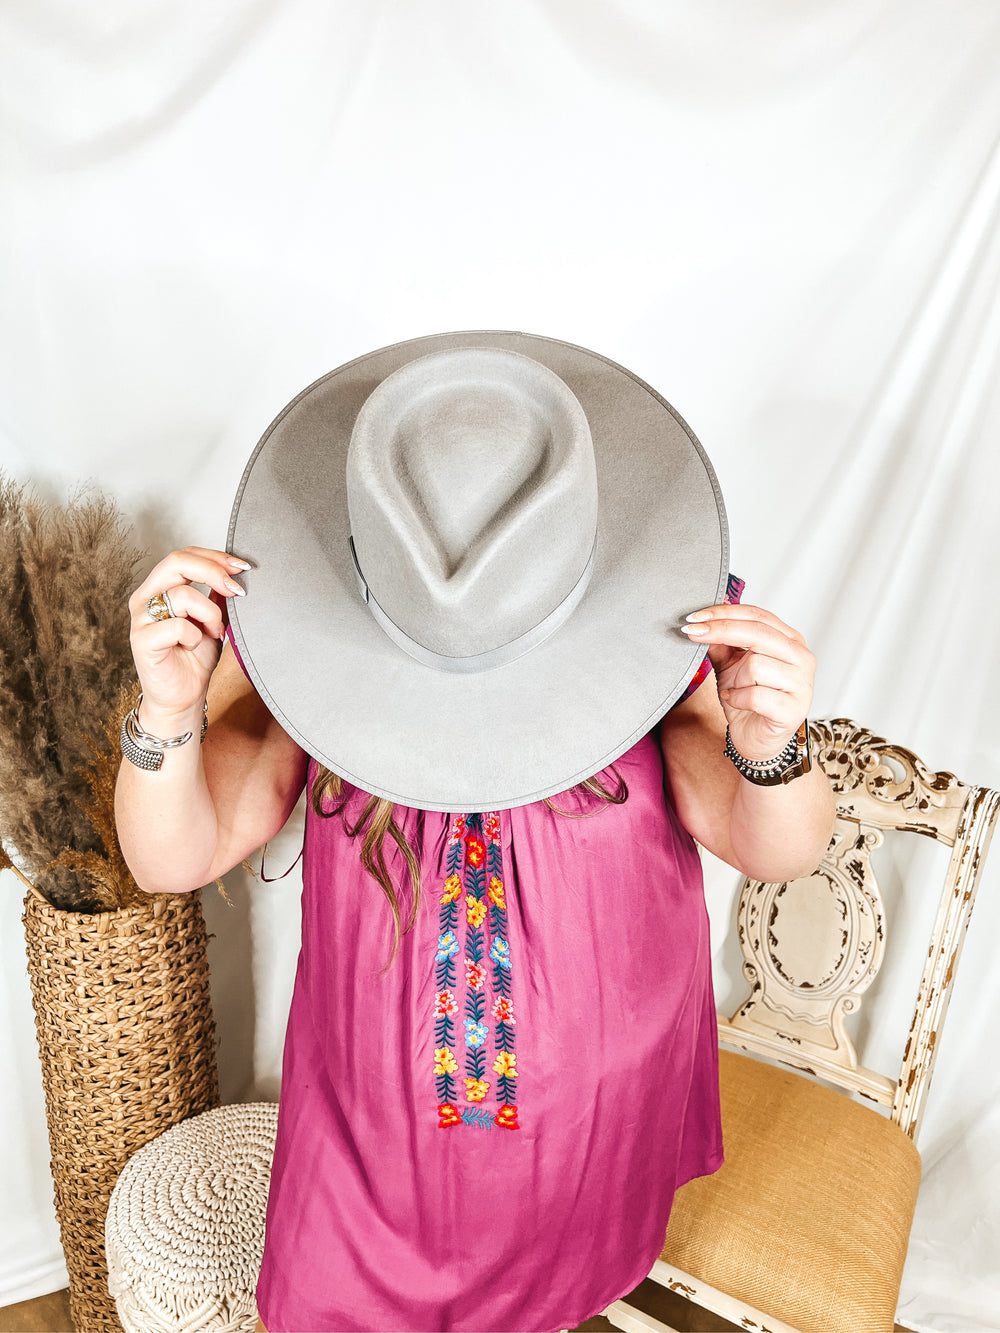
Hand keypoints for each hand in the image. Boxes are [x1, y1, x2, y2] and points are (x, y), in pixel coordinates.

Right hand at [127, 547, 249, 724]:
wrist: (183, 698)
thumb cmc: (194, 659)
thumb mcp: (213, 619)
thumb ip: (217, 595)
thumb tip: (235, 572)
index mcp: (161, 587)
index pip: (185, 555)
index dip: (215, 557)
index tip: (242, 568)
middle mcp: (146, 597)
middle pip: (177, 561)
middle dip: (214, 571)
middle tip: (237, 590)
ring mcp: (141, 618)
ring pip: (183, 594)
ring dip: (210, 613)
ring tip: (214, 632)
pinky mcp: (142, 640)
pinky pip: (177, 626)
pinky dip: (195, 636)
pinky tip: (194, 646)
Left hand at [681, 603, 815, 760]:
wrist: (755, 739)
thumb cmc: (747, 700)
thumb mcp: (729, 665)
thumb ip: (721, 642)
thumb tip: (705, 618)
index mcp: (790, 640)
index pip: (758, 616)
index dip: (725, 613)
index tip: (695, 616)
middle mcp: (801, 658)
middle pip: (758, 633)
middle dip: (721, 630)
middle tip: (693, 632)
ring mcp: (802, 684)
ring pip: (756, 665)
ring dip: (735, 679)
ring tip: (734, 689)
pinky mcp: (793, 709)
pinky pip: (755, 695)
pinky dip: (737, 699)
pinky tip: (736, 701)